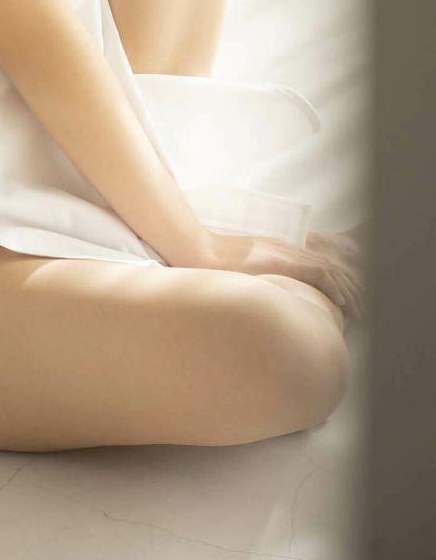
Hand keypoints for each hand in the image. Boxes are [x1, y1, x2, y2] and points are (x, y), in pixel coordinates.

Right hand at [206, 230, 365, 322]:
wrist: (199, 251)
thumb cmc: (213, 267)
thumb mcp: (238, 274)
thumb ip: (254, 283)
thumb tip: (257, 304)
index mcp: (277, 252)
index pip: (315, 266)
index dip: (334, 283)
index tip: (345, 301)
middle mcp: (286, 250)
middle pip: (328, 266)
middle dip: (349, 287)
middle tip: (361, 308)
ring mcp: (285, 254)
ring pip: (329, 269)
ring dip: (347, 289)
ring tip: (359, 309)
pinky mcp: (284, 261)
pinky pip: (319, 272)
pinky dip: (334, 286)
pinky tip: (342, 302)